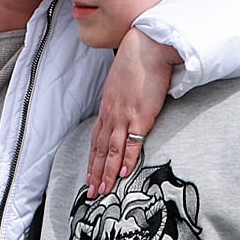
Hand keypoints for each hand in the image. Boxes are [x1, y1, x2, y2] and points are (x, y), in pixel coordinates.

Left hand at [89, 26, 176, 193]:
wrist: (149, 47)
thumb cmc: (140, 61)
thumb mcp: (125, 82)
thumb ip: (124, 98)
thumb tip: (128, 105)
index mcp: (108, 106)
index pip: (97, 139)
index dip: (93, 159)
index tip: (90, 175)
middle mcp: (112, 114)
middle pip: (100, 149)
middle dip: (95, 173)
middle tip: (91, 193)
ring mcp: (124, 116)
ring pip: (111, 151)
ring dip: (106, 173)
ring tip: (103, 191)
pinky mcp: (140, 117)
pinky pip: (131, 144)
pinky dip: (126, 160)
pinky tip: (123, 174)